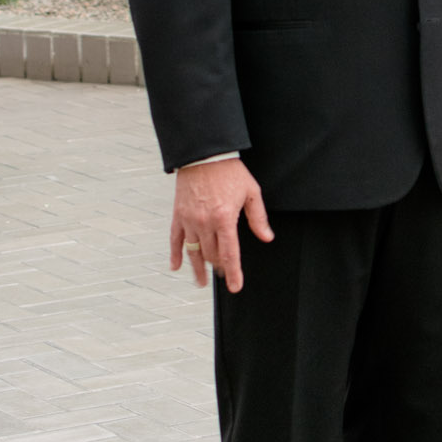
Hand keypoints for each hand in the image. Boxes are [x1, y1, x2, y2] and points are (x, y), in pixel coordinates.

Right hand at [171, 159, 271, 291]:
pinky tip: (175, 266)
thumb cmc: (230, 172)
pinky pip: (175, 239)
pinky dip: (175, 254)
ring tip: (201, 282)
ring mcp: (189, 220)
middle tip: (225, 276)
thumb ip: (258, 218)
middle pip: (212, 254)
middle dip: (219, 268)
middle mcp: (205, 223)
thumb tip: (266, 237)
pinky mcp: (178, 214)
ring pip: (193, 251)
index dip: (234, 272)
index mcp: (225, 218)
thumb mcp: (251, 192)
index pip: (229, 254)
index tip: (236, 286)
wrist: (204, 154)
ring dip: (198, 268)